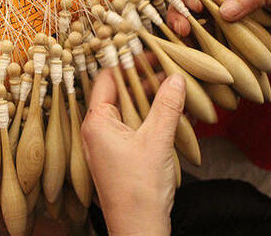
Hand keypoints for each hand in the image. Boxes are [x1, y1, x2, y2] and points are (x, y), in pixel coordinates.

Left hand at [81, 70, 184, 235]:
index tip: (146, 52)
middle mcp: (97, 130)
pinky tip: (171, 113)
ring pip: (129, 110)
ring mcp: (108, 143)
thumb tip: (175, 78)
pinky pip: (134, 126)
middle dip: (144, 80)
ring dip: (150, 99)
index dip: (126, 62)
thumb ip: (166, 106)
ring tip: (173, 87)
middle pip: (120, 93)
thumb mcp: (157, 141)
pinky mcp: (120, 154)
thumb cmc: (139, 191)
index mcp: (96, 122)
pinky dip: (150, 117)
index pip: (107, 79)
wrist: (139, 230)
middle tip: (166, 68)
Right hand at [167, 0, 270, 56]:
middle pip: (187, 7)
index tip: (192, 5)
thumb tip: (224, 11)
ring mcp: (223, 28)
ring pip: (193, 30)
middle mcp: (220, 4)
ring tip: (185, 46)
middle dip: (179, 16)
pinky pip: (208, 51)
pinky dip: (198, 56)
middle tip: (183, 29)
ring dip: (184, 38)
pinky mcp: (229, 48)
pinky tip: (193, 61)